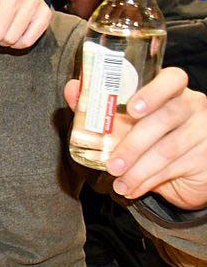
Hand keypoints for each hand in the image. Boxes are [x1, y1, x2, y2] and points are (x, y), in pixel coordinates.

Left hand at [63, 67, 206, 208]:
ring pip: (168, 148)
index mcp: (172, 90)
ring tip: (119, 182)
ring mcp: (202, 131)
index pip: (172, 79)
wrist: (181, 171)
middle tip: (113, 164)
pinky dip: (148, 181)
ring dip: (138, 169)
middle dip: (134, 144)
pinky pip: (175, 168)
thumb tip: (73, 88)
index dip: (153, 92)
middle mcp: (192, 106)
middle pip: (165, 118)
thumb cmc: (150, 136)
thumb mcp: (125, 122)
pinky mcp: (206, 157)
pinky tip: (132, 188)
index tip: (132, 109)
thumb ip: (99, 104)